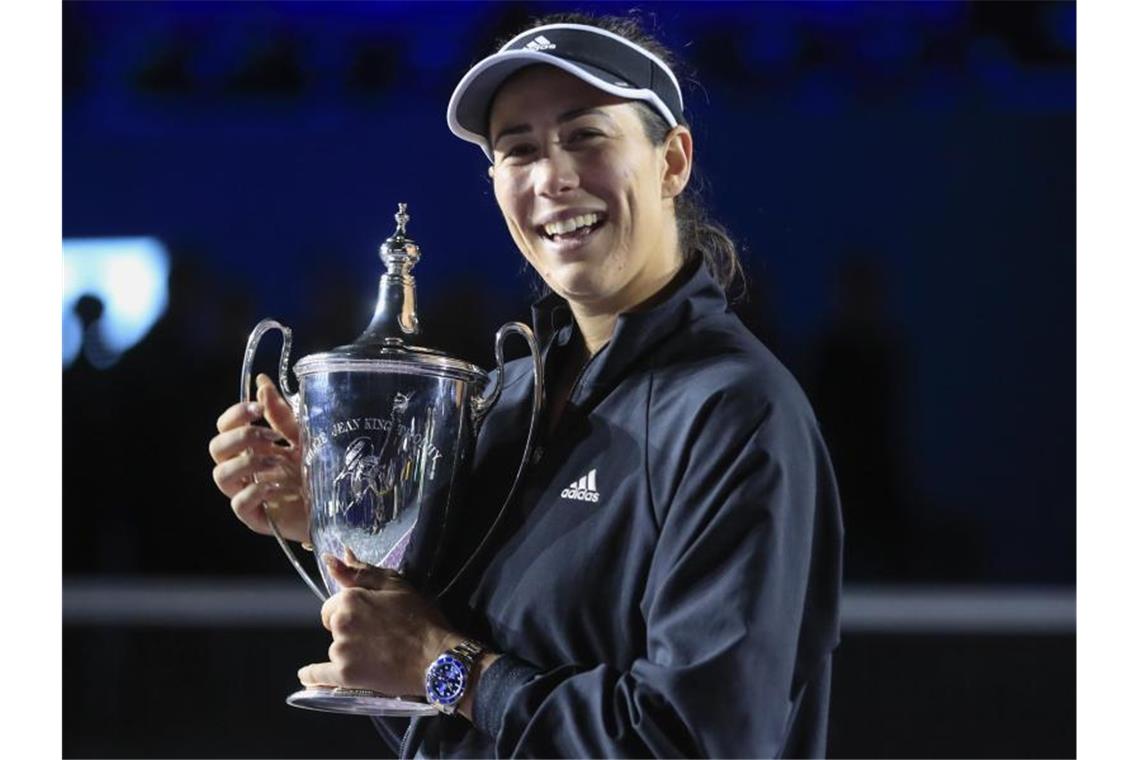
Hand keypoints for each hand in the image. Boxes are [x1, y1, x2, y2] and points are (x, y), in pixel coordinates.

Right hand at [208, 373, 307, 542]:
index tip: (258, 409)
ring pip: (220, 475)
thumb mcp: (303, 438)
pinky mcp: (257, 518)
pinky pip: (239, 504)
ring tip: (275, 462)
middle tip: (270, 436)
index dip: (234, 415)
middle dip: (240, 437)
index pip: (225, 428)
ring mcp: (248, 494)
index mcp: (252, 447)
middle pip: (216, 448)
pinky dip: (255, 492)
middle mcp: (244, 470)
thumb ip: (282, 415)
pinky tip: (277, 486)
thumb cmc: (318, 472)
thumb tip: (262, 382)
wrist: (339, 507)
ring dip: (246, 463)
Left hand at [297, 552, 461, 698]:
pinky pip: (319, 676)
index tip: (371, 616)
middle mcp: (341, 623)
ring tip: (377, 655)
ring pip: (335, 648)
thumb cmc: (421, 619)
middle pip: (334, 626)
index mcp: (350, 598)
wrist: (436, 658)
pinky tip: (307, 677)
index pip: (334, 604)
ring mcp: (341, 651)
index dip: (351, 610)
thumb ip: (360, 571)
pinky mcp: (346, 675)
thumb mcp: (395, 585)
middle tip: (377, 635)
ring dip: (348, 651)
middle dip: (348, 629)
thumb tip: (334, 558)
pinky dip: (313, 677)